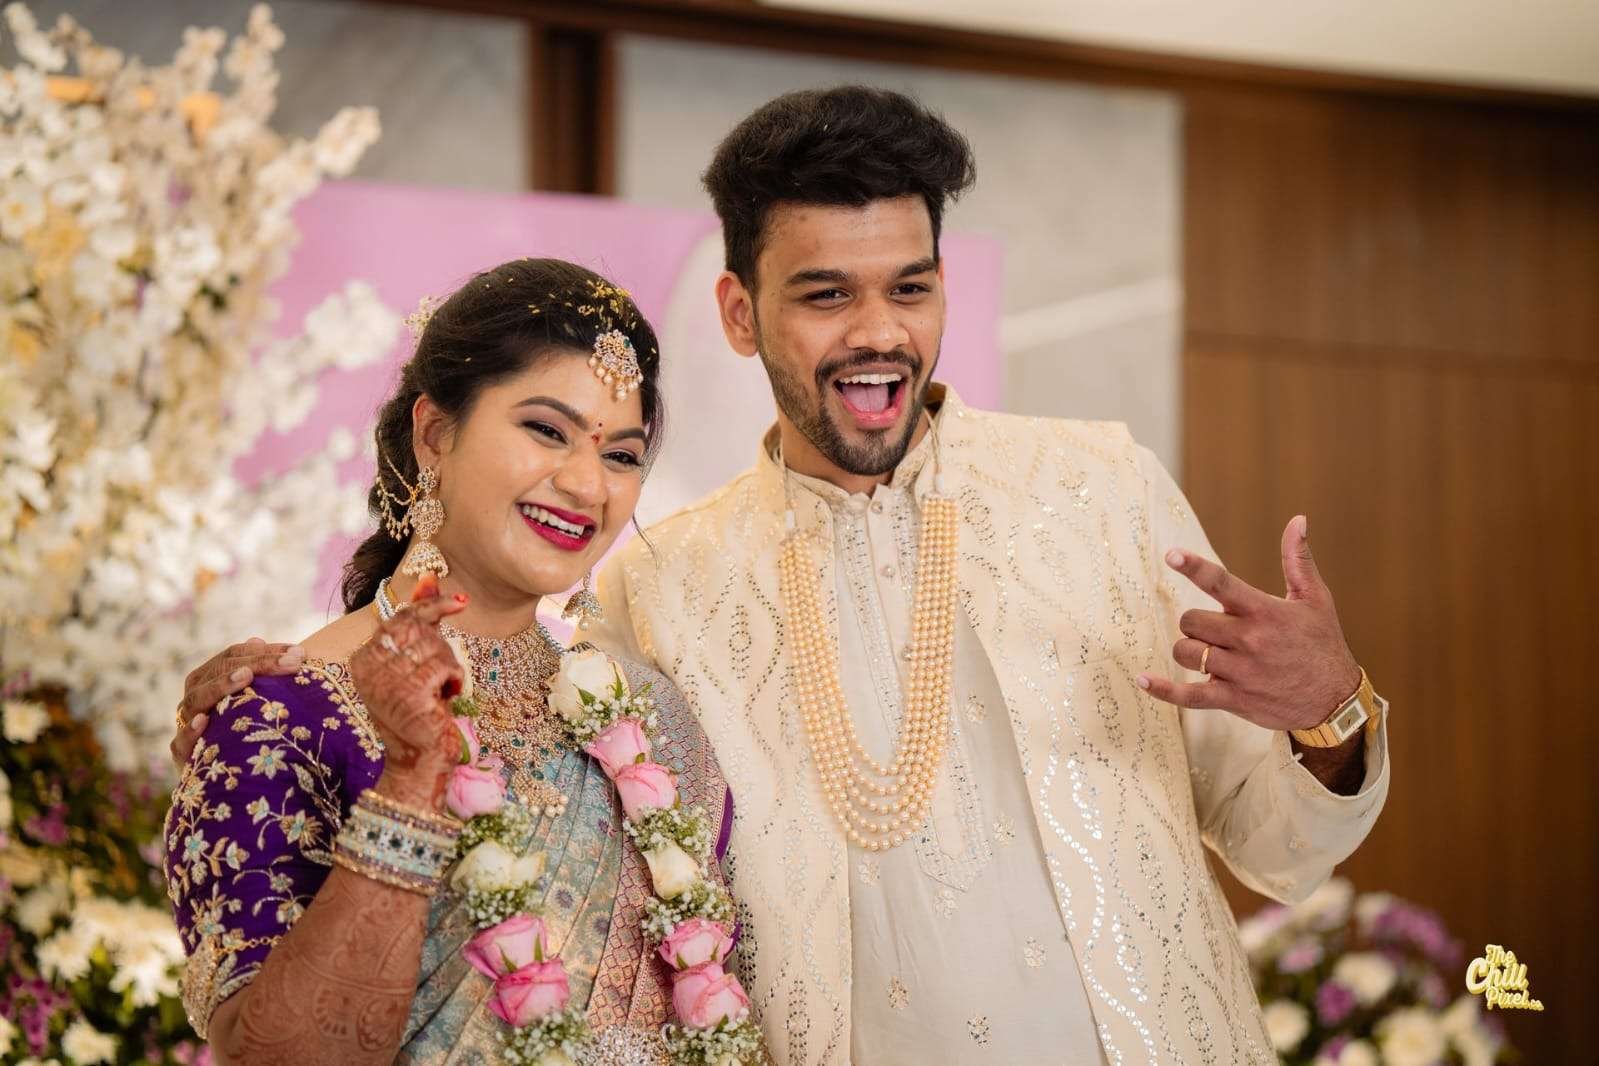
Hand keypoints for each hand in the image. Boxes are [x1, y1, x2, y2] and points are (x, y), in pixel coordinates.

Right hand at [171, 637, 304, 766]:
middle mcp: (195, 693)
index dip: (266, 651)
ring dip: (222, 685)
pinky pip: (181, 740)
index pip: (235, 655)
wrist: (220, 773)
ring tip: (246, 677)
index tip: (300, 653)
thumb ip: (257, 671)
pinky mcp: (181, 752)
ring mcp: (186, 721)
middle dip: (259, 663)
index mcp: (210, 676)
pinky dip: (191, 730)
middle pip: (221, 669)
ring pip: (198, 698)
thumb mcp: (253, 699)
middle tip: (291, 663)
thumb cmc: (242, 727)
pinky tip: (204, 721)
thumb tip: (257, 639)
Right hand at [348, 575, 468, 811]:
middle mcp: (367, 666)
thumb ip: (417, 621)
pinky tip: (446, 698)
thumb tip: (428, 576)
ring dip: (448, 666)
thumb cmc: (420, 710)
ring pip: (435, 646)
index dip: (432, 606)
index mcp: (362, 658)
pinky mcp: (409, 692)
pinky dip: (455, 679)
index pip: (400, 617)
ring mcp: (386, 679)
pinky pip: (445, 665)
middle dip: (441, 646)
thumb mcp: (414, 663)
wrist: (419, 758)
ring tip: (439, 691)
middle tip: (441, 674)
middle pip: (419, 628)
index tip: (461, 601)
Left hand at [1138, 515, 1361, 731]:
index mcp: (1264, 611)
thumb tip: (1297, 520)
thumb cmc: (1323, 644)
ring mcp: (1239, 672)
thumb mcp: (1316, 599)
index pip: (1222, 583)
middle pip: (1191, 620)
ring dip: (1189, 650)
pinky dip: (1163, 689)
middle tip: (1214, 629)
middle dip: (1195, 622)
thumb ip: (1298, 560)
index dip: (1194, 568)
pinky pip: (1188, 696)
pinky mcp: (1234, 699)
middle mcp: (1249, 640)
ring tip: (1211, 653)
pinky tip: (1142, 680)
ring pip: (1187, 652)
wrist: (1336, 701)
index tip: (1171, 555)